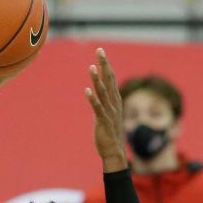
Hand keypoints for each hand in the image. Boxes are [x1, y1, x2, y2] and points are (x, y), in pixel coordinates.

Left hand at [84, 48, 128, 171]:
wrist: (114, 150)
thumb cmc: (109, 132)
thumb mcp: (107, 113)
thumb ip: (104, 101)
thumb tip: (98, 91)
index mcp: (115, 99)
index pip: (111, 78)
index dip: (106, 64)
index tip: (100, 51)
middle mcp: (114, 103)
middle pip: (109, 80)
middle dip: (104, 65)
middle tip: (99, 51)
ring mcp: (109, 112)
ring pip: (103, 92)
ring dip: (97, 80)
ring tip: (91, 68)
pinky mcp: (103, 121)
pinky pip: (97, 108)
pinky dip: (92, 99)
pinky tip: (86, 90)